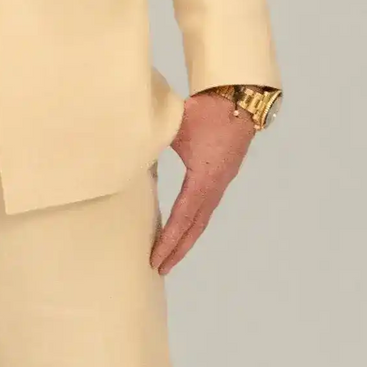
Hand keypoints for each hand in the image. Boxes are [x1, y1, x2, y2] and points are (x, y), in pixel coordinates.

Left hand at [151, 93, 257, 272]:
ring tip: (171, 255)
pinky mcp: (222, 175)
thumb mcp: (174, 128)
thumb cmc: (207, 111)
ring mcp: (221, 181)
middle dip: (178, 249)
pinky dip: (194, 222)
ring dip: (187, 238)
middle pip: (196, 226)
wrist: (240, 97)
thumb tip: (126, 158)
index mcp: (204, 178)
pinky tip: (184, 226)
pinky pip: (206, 206)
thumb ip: (151, 145)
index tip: (155, 258)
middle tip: (160, 269)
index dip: (169, 240)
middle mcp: (215, 185)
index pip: (183, 217)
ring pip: (202, 218)